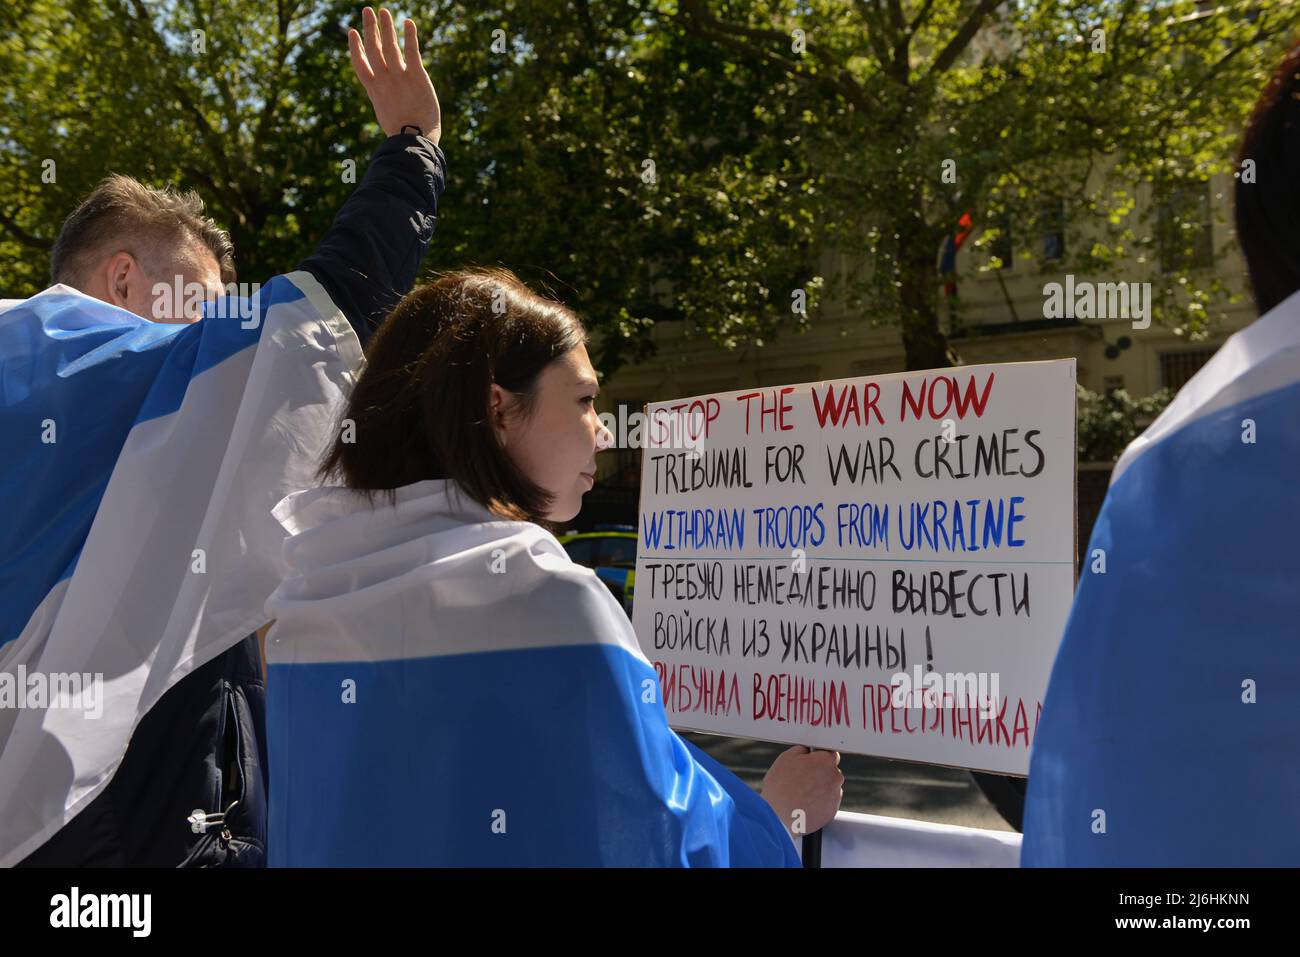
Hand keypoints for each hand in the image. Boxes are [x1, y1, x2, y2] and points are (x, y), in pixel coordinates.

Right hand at [348, 7, 441, 144]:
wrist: (414, 141)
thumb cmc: (402, 134)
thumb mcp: (386, 115)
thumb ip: (385, 100)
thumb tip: (385, 100)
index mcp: (374, 90)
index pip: (360, 64)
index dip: (355, 47)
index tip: (352, 32)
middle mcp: (384, 80)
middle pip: (374, 49)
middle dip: (370, 29)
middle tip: (367, 10)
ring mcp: (400, 77)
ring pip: (390, 46)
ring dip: (387, 26)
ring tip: (384, 10)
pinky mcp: (417, 77)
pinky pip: (412, 52)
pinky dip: (410, 36)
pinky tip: (408, 22)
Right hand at [760, 746, 843, 840]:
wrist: (779, 816)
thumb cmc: (780, 787)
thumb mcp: (786, 758)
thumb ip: (802, 750)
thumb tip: (806, 751)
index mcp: (826, 760)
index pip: (829, 753)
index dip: (818, 757)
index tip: (810, 762)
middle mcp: (835, 777)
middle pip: (830, 771)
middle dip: (818, 773)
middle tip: (801, 779)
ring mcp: (835, 796)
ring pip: (829, 787)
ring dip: (819, 788)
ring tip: (801, 794)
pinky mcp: (832, 811)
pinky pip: (827, 803)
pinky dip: (819, 802)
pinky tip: (805, 803)